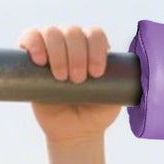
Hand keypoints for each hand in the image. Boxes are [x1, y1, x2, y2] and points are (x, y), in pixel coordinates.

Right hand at [17, 25, 123, 143]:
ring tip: (62, 78)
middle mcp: (72, 44)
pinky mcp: (31, 57)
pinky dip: (34, 44)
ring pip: (52, 32)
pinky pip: (29, 37)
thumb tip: (134, 77)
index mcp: (93, 49)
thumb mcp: (114, 101)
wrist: (74, 132)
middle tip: (78, 80)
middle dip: (77, 55)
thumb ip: (122, 87)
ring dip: (59, 53)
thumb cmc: (95, 114)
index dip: (96, 49)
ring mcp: (51, 49)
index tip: (97, 74)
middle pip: (73, 31)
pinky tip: (40, 60)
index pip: (95, 34)